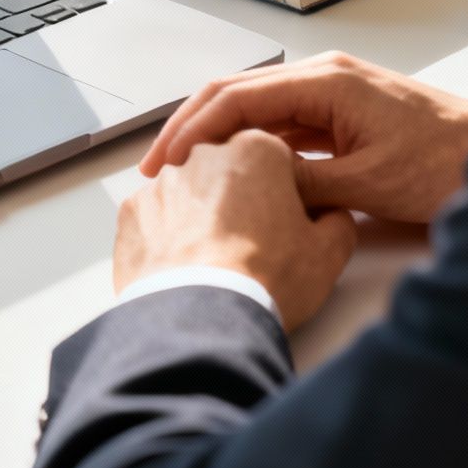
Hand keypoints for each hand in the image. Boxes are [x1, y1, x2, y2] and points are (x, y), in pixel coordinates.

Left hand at [115, 130, 357, 329]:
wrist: (199, 318)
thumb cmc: (266, 278)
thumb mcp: (328, 252)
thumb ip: (336, 220)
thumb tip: (328, 215)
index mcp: (257, 149)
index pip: (279, 162)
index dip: (288, 197)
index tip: (289, 228)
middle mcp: (203, 154)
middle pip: (230, 172)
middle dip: (241, 201)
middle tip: (253, 248)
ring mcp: (161, 182)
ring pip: (190, 194)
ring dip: (202, 218)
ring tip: (214, 264)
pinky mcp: (131, 213)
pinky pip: (156, 219)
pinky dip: (168, 238)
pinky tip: (182, 268)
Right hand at [142, 52, 467, 223]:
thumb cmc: (447, 162)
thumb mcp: (367, 184)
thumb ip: (303, 183)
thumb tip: (251, 187)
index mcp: (326, 81)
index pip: (237, 97)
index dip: (193, 131)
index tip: (166, 163)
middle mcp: (324, 77)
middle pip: (235, 93)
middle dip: (190, 128)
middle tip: (157, 166)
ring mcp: (332, 94)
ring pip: (255, 109)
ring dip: (217, 137)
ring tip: (185, 173)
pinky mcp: (342, 115)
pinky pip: (281, 124)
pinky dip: (249, 145)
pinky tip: (232, 170)